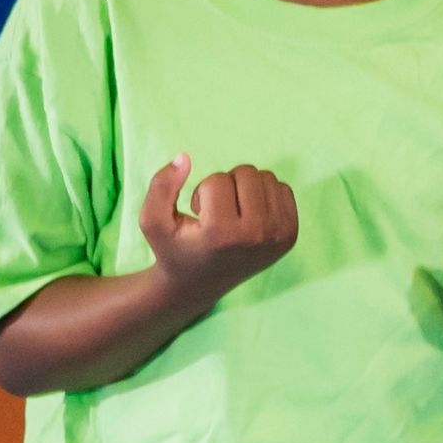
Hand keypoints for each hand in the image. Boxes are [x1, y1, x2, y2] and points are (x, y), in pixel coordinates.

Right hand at [138, 160, 302, 293]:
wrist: (199, 285)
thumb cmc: (174, 249)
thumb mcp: (152, 221)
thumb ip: (160, 186)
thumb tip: (185, 157)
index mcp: (222, 234)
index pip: (217, 180)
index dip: (201, 192)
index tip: (198, 217)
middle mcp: (256, 236)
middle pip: (246, 172)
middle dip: (226, 185)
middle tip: (216, 214)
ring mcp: (278, 237)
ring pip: (266, 177)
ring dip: (245, 188)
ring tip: (232, 215)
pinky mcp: (290, 236)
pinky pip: (283, 189)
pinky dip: (263, 196)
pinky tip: (248, 218)